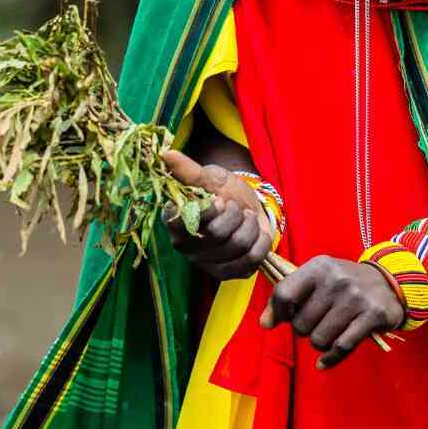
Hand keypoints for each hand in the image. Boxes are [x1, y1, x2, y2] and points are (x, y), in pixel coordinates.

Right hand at [160, 150, 272, 280]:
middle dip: (235, 213)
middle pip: (217, 233)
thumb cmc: (223, 192)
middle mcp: (185, 246)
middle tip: (235, 206)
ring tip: (246, 218)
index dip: (210, 208)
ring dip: (250, 226)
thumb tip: (166, 154)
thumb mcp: (209, 178)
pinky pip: (252, 260)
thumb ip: (189, 170)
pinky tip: (255, 234)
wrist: (247, 207)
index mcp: (173, 221)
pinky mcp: (228, 274)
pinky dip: (261, 242)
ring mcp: (206, 264)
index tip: (218, 199)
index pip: (188, 220)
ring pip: (238, 246)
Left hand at [260, 255, 404, 368]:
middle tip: (316, 323)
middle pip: (301, 323)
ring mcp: (356, 298)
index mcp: (319, 267)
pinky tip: (324, 361)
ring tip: (328, 333)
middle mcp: (337, 279)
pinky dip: (330, 359)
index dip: (277, 313)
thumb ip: (289, 296)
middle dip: (304, 330)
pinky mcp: (373, 316)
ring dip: (319, 343)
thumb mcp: (317, 279)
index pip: (284, 293)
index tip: (282, 319)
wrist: (389, 283)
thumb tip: (265, 323)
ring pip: (319, 339)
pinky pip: (341, 347)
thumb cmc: (344, 284)